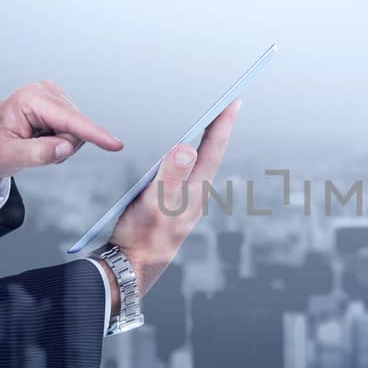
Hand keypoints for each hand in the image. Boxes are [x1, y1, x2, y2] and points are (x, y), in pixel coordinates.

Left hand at [0, 81, 124, 193]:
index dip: (94, 134)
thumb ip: (37, 153)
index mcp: (30, 99)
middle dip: (62, 146)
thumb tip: (64, 147)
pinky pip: (73, 129)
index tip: (115, 144)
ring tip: (35, 145)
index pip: (70, 120)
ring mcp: (52, 96)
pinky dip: (60, 140)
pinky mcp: (57, 104)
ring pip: (76, 130)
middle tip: (34, 150)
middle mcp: (43, 92)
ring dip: (60, 144)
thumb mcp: (7, 157)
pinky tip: (41, 139)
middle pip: (75, 127)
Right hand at [109, 100, 240, 294]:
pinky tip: (184, 155)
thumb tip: (186, 148)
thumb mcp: (154, 203)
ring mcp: (187, 201)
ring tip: (211, 122)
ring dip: (207, 141)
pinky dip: (191, 157)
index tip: (235, 99)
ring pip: (201, 164)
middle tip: (228, 104)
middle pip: (211, 152)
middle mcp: (196, 193)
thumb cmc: (142, 236)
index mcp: (195, 189)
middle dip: (219, 127)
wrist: (133, 268)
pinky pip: (188, 173)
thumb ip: (170, 175)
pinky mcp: (175, 206)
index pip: (213, 147)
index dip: (223, 122)